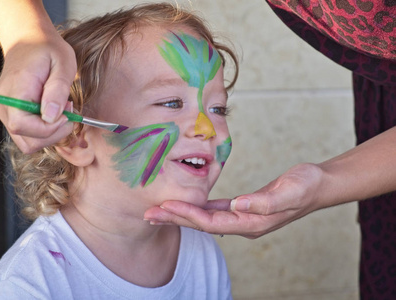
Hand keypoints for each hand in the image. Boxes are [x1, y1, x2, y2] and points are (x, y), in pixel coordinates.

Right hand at [0, 33, 76, 153]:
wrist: (28, 41)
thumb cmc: (47, 49)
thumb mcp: (62, 63)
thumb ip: (58, 90)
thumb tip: (51, 116)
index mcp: (14, 91)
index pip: (23, 126)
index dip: (49, 128)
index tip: (67, 115)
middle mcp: (3, 106)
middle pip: (28, 142)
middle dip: (54, 134)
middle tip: (68, 111)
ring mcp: (5, 113)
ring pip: (29, 143)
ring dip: (51, 134)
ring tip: (62, 110)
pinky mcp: (12, 116)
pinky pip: (30, 135)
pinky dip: (46, 131)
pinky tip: (54, 112)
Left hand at [144, 163, 324, 237]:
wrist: (318, 185)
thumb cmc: (306, 186)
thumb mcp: (290, 190)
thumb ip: (264, 201)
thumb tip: (237, 205)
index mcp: (251, 222)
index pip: (212, 222)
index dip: (188, 215)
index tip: (166, 207)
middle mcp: (243, 223)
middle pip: (202, 224)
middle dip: (175, 219)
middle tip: (149, 214)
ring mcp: (242, 217)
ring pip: (205, 219)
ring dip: (181, 215)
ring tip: (158, 212)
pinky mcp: (242, 208)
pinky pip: (214, 211)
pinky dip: (196, 208)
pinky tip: (185, 205)